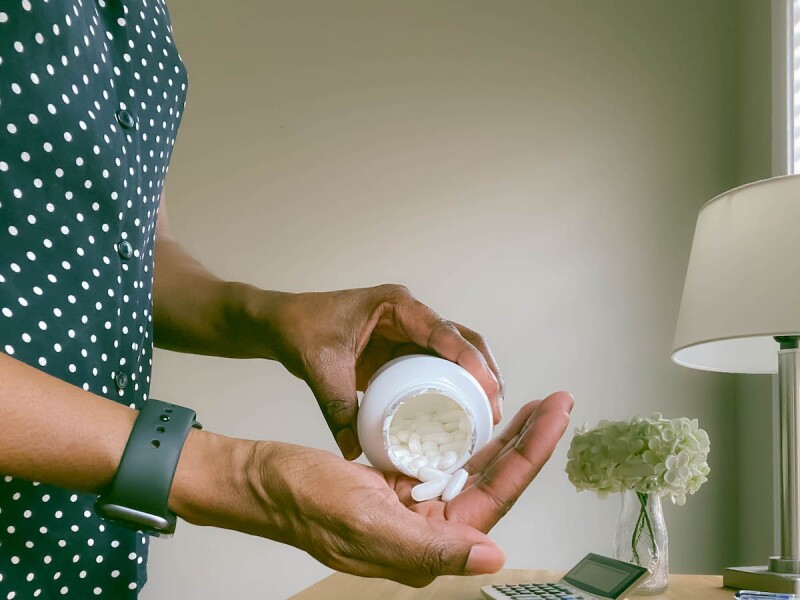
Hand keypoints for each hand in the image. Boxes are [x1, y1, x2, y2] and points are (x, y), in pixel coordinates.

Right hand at [172, 391, 571, 586]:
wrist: (262, 482)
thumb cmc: (305, 502)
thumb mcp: (366, 524)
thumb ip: (429, 548)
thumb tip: (492, 557)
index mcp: (430, 544)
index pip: (496, 497)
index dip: (531, 455)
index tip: (556, 416)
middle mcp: (430, 528)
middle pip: (494, 480)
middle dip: (528, 440)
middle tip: (556, 402)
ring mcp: (416, 506)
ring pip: (474, 468)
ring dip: (504, 437)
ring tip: (532, 406)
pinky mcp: (400, 485)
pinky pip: (446, 459)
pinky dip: (468, 437)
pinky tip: (482, 418)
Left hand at [267, 284, 503, 458]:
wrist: (282, 323)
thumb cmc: (300, 328)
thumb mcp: (319, 366)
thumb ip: (336, 407)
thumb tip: (353, 452)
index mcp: (396, 306)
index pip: (444, 332)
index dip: (471, 361)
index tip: (489, 390)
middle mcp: (409, 316)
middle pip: (463, 340)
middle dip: (485, 372)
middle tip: (494, 411)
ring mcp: (408, 333)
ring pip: (455, 354)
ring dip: (475, 380)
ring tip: (487, 417)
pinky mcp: (401, 352)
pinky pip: (435, 368)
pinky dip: (452, 387)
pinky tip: (459, 414)